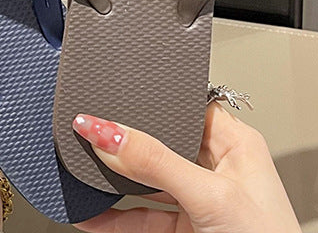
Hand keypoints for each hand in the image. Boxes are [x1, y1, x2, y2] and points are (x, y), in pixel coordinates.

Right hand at [72, 103, 301, 232]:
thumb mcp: (209, 195)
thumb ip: (157, 163)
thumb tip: (109, 132)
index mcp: (236, 143)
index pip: (184, 106)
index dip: (150, 103)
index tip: (110, 98)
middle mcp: (218, 166)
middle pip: (161, 142)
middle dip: (127, 143)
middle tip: (89, 134)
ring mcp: (201, 199)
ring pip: (148, 181)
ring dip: (116, 182)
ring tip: (82, 171)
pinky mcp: (187, 229)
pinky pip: (145, 216)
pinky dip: (117, 218)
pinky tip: (93, 217)